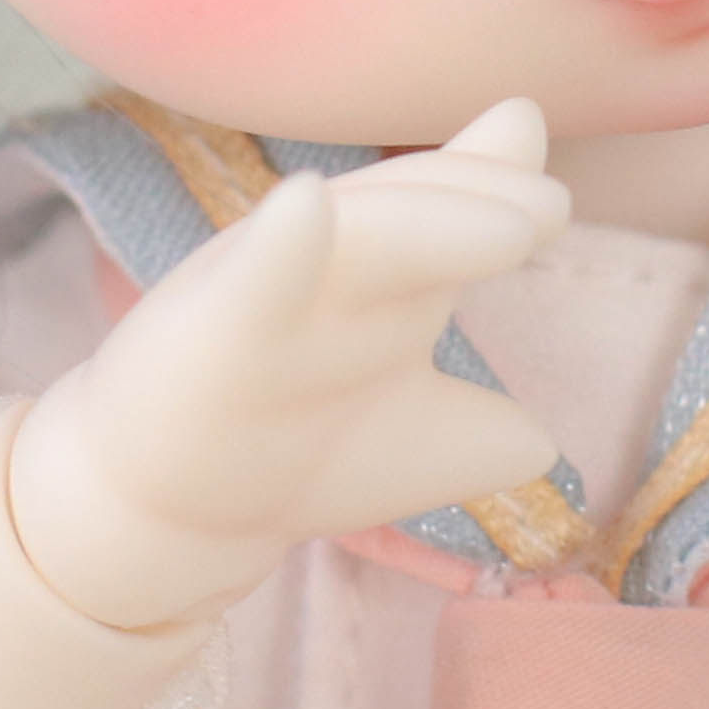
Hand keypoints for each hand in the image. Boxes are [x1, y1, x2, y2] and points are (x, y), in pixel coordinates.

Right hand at [1, 98, 569, 632]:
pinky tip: (305, 207)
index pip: (444, 215)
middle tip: (546, 210)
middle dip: (474, 202)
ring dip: (420, 222)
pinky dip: (279, 247)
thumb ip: (480, 428)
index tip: (551, 204)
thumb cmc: (290, 457)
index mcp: (379, 284)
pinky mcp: (210, 338)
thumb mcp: (399, 440)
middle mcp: (329, 276)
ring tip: (502, 227)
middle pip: (407, 218)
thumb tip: (543, 440)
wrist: (157, 511)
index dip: (497, 197)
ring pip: (351, 246)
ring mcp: (271, 300)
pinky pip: (247, 286)